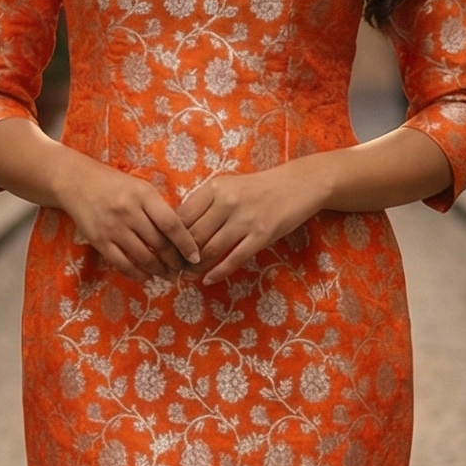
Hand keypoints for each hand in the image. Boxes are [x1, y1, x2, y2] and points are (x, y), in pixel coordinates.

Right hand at [54, 151, 201, 283]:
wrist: (76, 182)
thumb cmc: (114, 184)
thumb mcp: (140, 188)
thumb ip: (158, 208)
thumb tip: (182, 236)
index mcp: (143, 195)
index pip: (171, 224)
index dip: (186, 243)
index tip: (196, 256)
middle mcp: (129, 212)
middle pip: (159, 244)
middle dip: (175, 261)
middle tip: (184, 269)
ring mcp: (113, 228)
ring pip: (143, 257)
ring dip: (159, 270)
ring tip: (169, 275)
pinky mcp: (99, 241)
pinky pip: (122, 263)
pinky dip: (137, 274)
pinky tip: (147, 277)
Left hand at [177, 160, 329, 283]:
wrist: (299, 184)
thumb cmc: (259, 187)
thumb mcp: (229, 186)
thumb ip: (206, 203)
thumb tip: (180, 228)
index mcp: (215, 188)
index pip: (183, 216)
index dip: (171, 236)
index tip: (166, 250)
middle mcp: (227, 202)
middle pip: (194, 236)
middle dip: (181, 256)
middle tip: (174, 269)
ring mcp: (245, 219)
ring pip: (211, 250)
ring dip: (197, 267)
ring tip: (189, 276)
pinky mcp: (262, 235)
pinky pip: (234, 259)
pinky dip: (218, 272)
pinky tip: (208, 280)